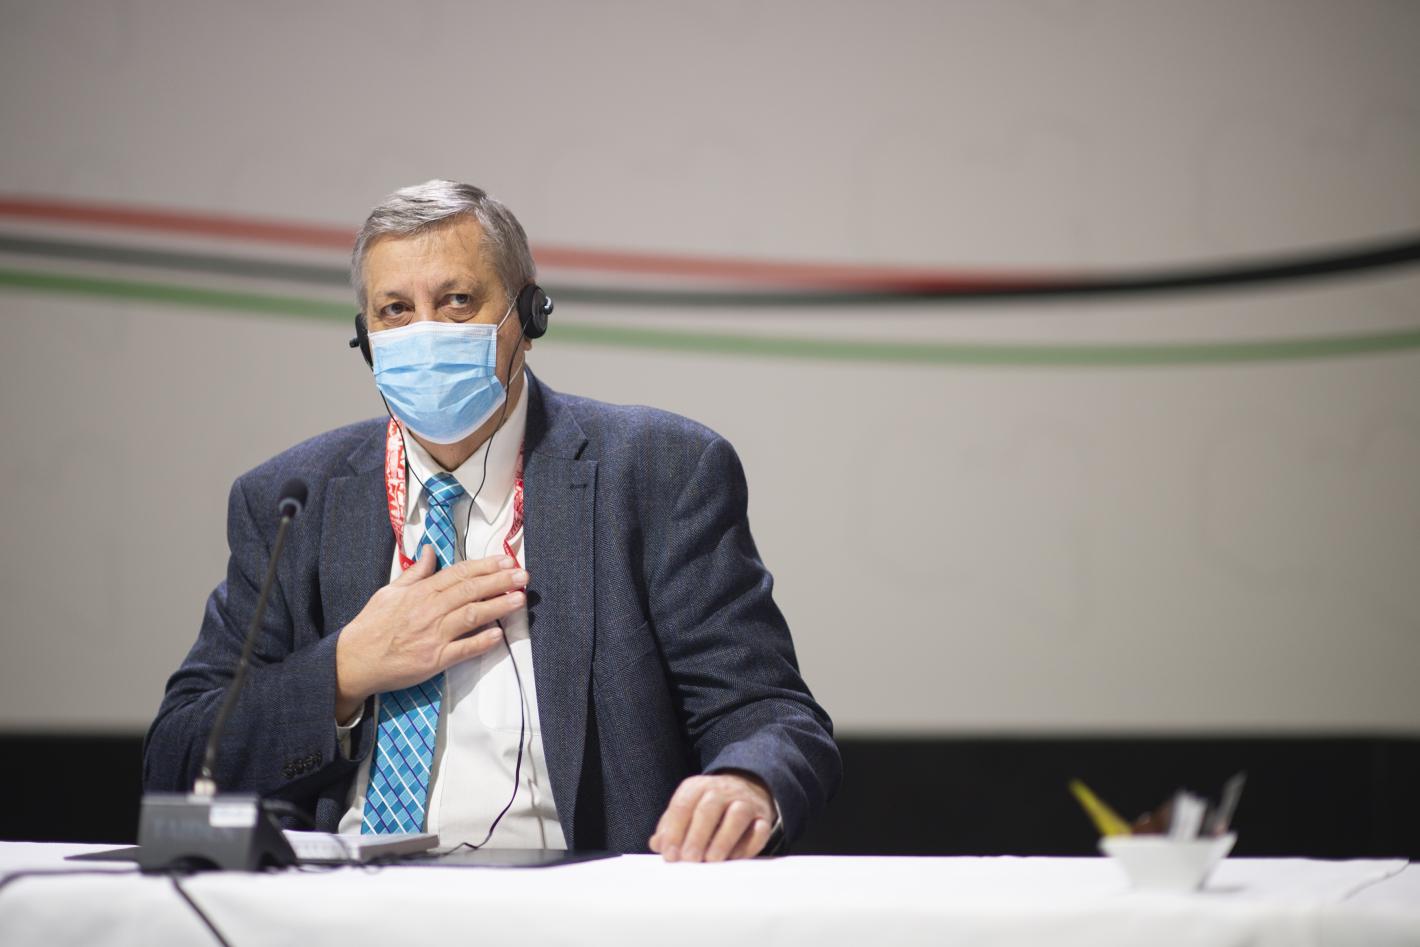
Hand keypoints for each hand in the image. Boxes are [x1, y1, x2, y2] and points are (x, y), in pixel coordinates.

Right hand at [334, 547, 526, 719]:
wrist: (353, 661)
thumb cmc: (371, 626)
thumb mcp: (389, 592)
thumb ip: (414, 573)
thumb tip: (431, 552)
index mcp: (420, 592)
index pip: (459, 574)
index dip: (485, 567)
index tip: (506, 561)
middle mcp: (429, 610)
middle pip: (470, 591)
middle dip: (500, 581)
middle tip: (523, 575)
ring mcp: (433, 635)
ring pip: (472, 615)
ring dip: (498, 606)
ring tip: (519, 599)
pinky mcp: (434, 660)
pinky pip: (463, 649)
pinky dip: (482, 641)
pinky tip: (499, 635)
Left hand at [649, 772, 775, 861]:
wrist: (745, 788)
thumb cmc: (706, 808)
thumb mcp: (685, 810)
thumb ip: (670, 827)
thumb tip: (657, 844)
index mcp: (696, 787)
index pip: (683, 806)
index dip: (674, 831)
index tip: (670, 855)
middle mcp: (721, 790)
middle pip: (709, 808)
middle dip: (697, 836)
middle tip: (690, 860)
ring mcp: (745, 802)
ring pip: (737, 815)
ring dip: (724, 839)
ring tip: (712, 860)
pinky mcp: (763, 817)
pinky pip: (760, 830)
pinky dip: (749, 845)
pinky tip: (735, 859)